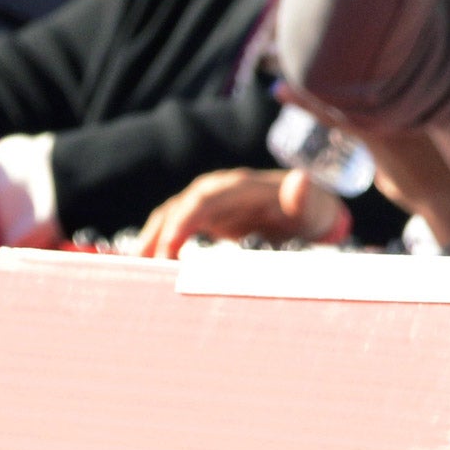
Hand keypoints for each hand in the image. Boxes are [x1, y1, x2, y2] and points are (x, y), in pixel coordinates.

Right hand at [134, 167, 347, 259]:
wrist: (307, 209)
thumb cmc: (309, 210)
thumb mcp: (312, 205)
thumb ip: (304, 197)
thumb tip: (300, 181)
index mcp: (239, 187)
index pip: (204, 199)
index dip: (185, 220)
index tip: (170, 245)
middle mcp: (218, 191)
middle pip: (180, 207)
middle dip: (160, 233)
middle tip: (146, 265)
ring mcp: (209, 204)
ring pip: (171, 216)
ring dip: (153, 239)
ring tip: (137, 268)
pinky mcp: (205, 218)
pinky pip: (176, 228)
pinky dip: (160, 244)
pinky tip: (149, 266)